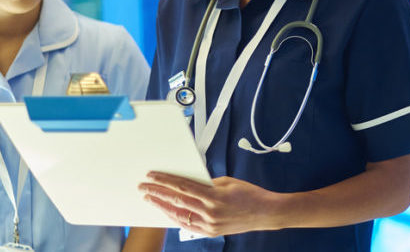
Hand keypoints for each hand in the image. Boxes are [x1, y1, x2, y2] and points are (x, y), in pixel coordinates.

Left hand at [138, 172, 280, 236]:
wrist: (266, 213)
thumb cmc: (249, 194)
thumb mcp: (227, 181)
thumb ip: (206, 183)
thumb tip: (188, 182)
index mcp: (214, 196)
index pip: (182, 186)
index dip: (164, 181)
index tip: (151, 176)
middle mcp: (210, 212)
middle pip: (176, 200)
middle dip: (157, 193)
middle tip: (143, 188)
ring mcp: (210, 224)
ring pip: (179, 215)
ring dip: (162, 207)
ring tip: (150, 200)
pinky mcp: (212, 232)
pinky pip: (188, 225)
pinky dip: (176, 218)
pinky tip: (167, 212)